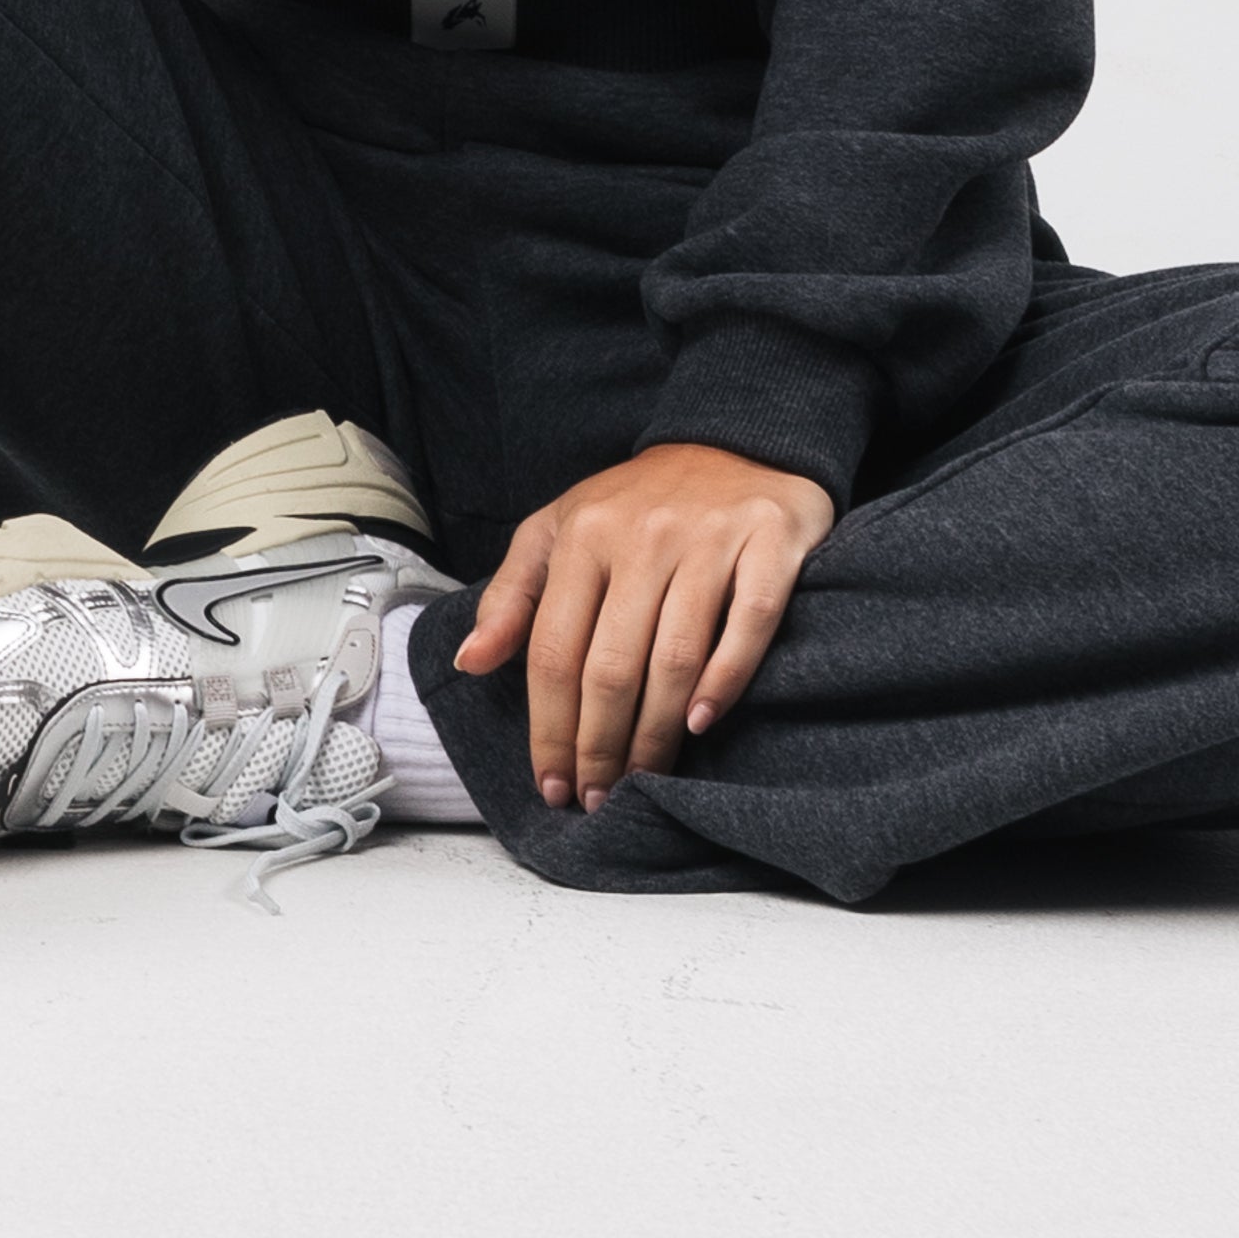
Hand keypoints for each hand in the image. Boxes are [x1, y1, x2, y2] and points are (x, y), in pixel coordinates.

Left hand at [451, 444, 835, 812]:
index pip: (553, 650)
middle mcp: (642, 537)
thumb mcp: (558, 531)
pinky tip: (700, 723)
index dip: (548, 726)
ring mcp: (709, 540)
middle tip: (597, 796)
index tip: (551, 783)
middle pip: (610, 665)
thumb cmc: (637, 504)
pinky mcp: (769, 544)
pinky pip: (748, 625)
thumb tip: (469, 662)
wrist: (737, 441)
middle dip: (597, 745)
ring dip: (654, 732)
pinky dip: (724, 681)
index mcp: (582, 536)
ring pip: (674, 657)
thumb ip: (511, 596)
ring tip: (641, 779)